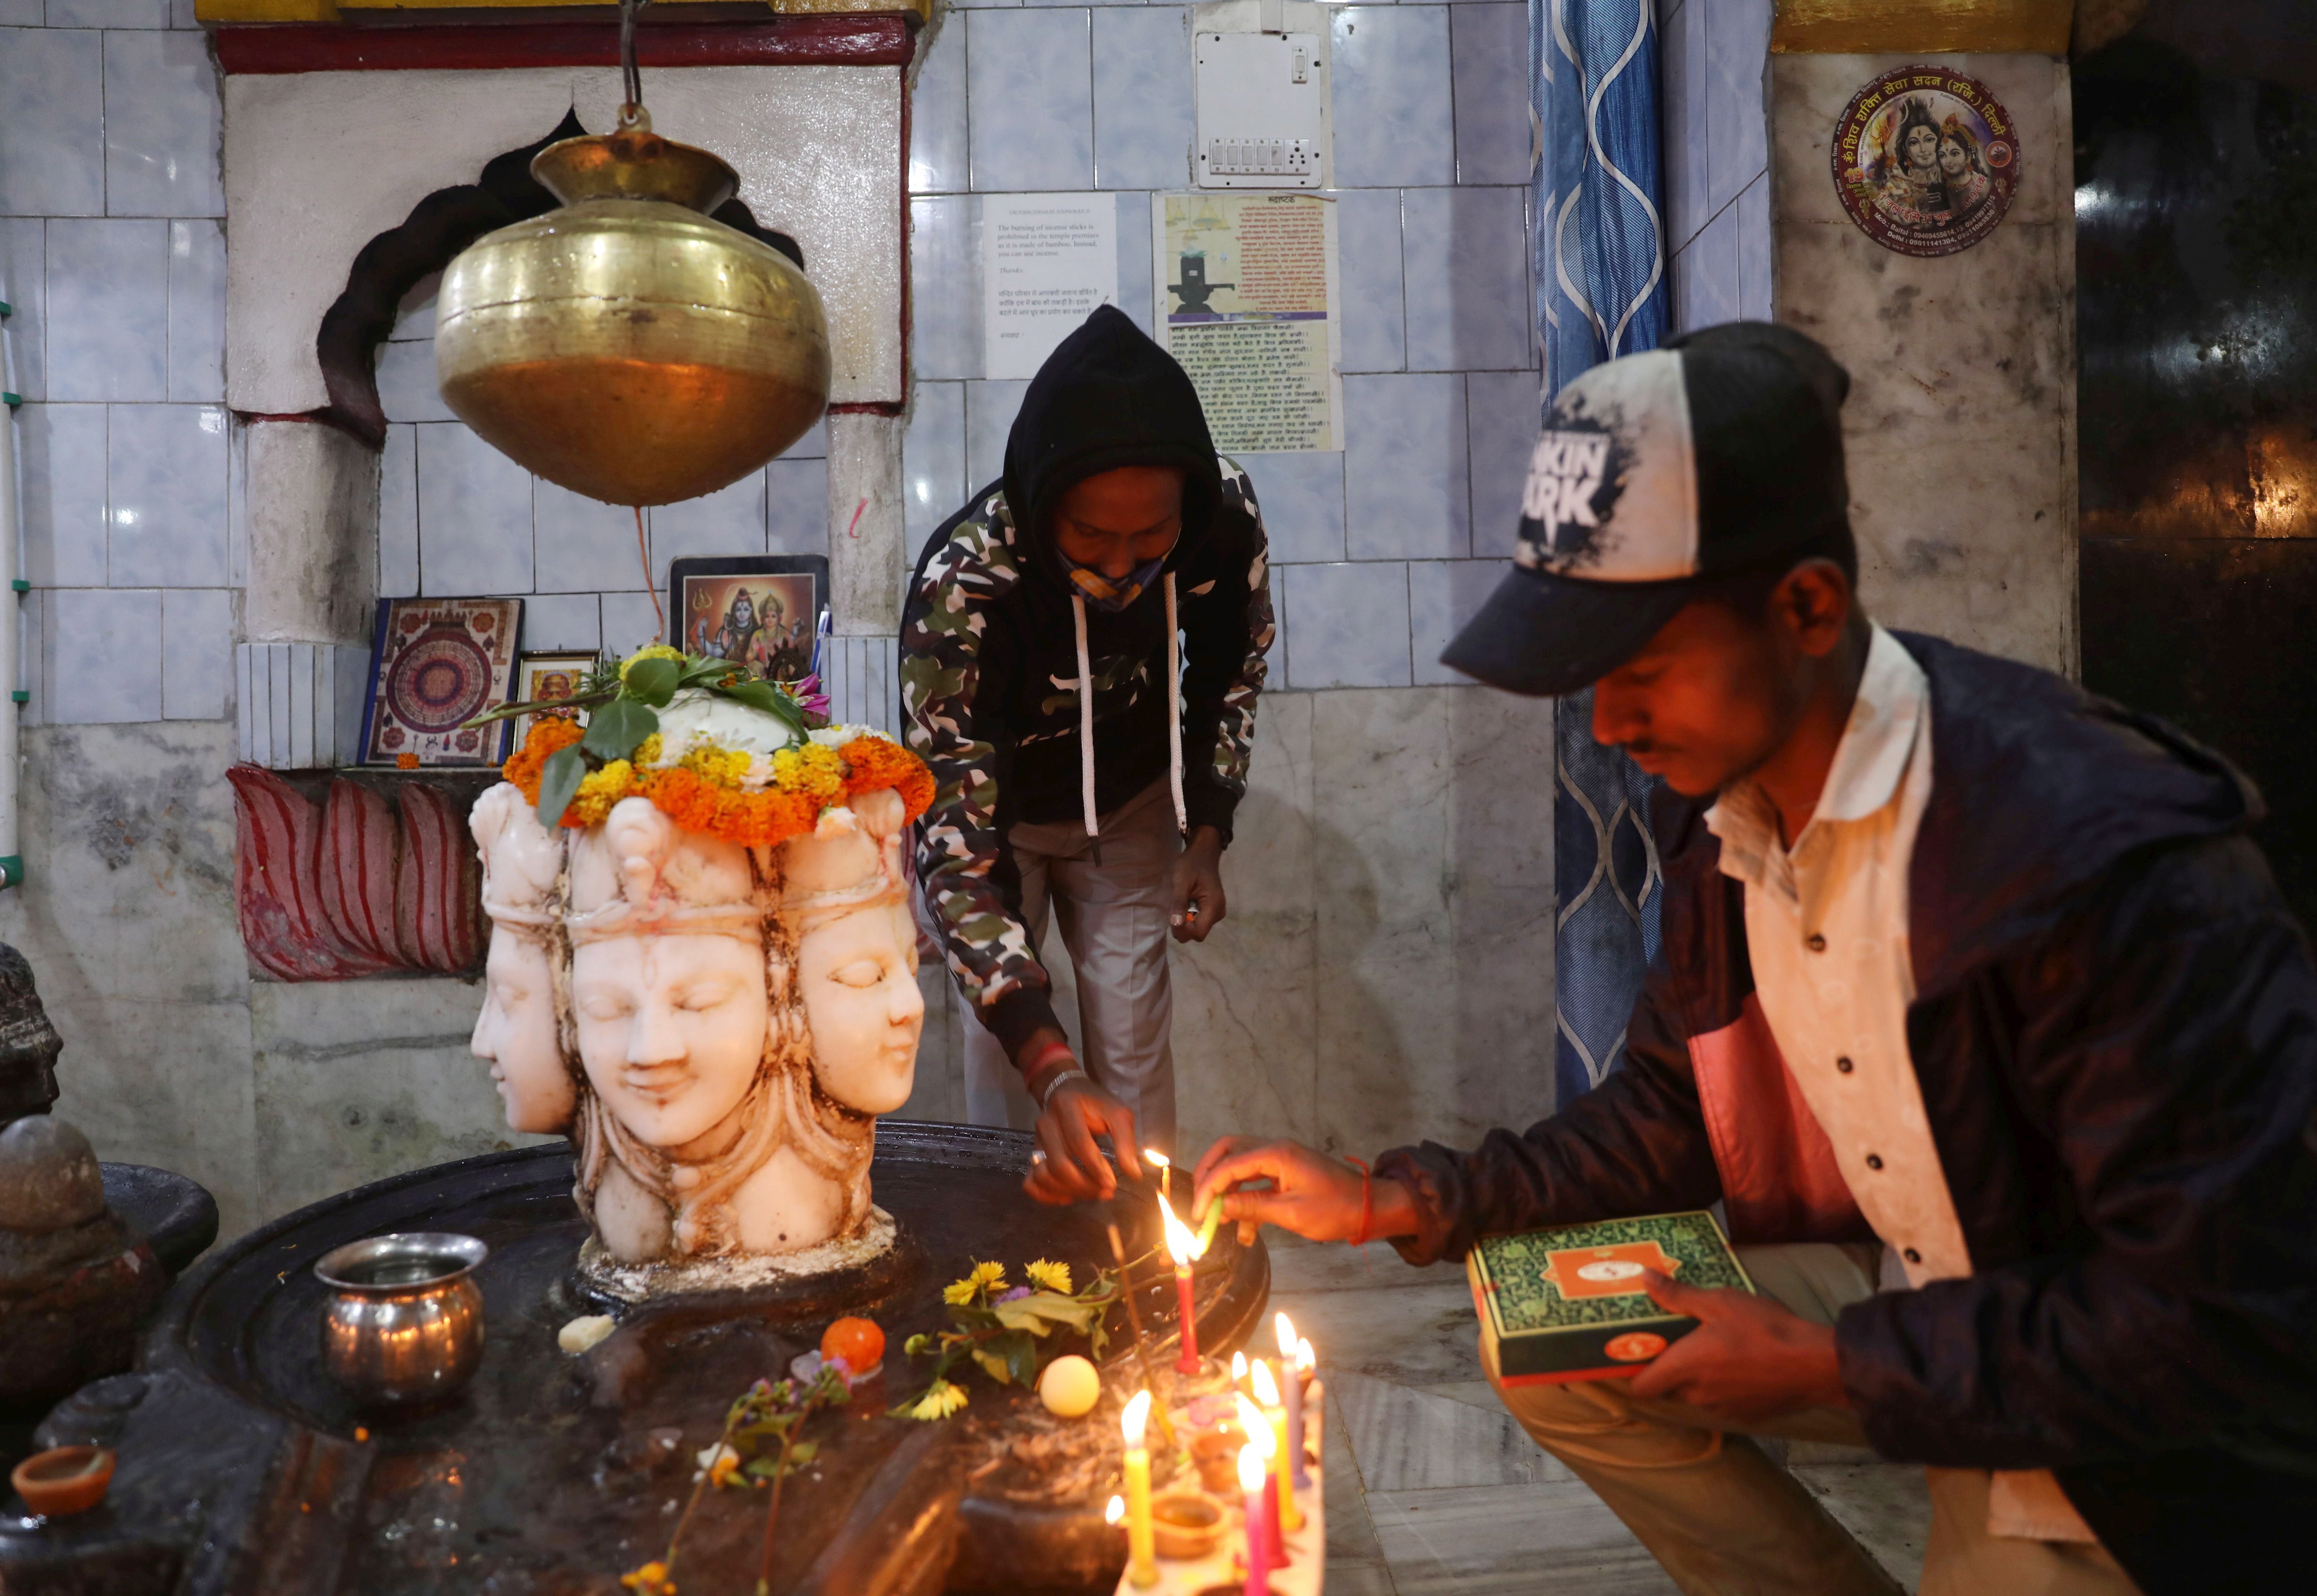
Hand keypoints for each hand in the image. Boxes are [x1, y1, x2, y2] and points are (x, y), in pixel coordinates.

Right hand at [1023, 1072, 1143, 1204]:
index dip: (1095, 1167)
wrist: (1069, 1092)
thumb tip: (1133, 1174)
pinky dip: (1046, 1195)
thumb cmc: (1096, 1105)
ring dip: (1068, 1191)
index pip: (1078, 1142)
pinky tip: (1067, 1197)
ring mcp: (1036, 1140)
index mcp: (1067, 1106)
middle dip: (1083, 1184)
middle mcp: (1046, 1123)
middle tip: (1105, 1192)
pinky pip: (1031, 1182)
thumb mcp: (1117, 1114)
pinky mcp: (1033, 1155)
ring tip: (1091, 1194)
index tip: (1111, 1183)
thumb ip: (1125, 1141)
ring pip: (1043, 1176)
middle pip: (1059, 1164)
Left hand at [1170, 827, 1226, 942]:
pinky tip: (1186, 903)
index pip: (1198, 932)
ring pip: (1198, 929)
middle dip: (1183, 927)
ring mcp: (1216, 913)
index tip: (1172, 917)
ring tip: (1181, 902)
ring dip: (1186, 921)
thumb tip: (1175, 925)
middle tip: (1175, 908)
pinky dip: (1190, 917)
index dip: (1183, 930)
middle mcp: (1218, 913)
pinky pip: (1199, 922)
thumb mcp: (1181, 881)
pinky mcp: (1212, 911)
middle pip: (1198, 933)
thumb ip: (1179, 903)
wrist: (1203, 853)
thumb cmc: (1191, 864)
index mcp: (1214, 906)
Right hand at [1191, 1137, 1416, 1243]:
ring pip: (1240, 1166)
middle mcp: (1275, 1149)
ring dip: (1228, 1192)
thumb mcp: (1291, 1213)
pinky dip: (1247, 1201)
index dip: (1208, 1189)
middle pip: (1228, 1151)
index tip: (1197, 1214)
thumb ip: (1253, 1207)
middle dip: (1210, 1176)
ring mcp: (1281, 1159)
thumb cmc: (1335, 1209)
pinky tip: (1246, 1231)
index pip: (1229, 1165)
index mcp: (1276, 1154)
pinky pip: (1257, 1181)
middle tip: (1200, 1202)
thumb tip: (1221, 1206)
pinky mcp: (1286, 1172)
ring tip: (1222, 1222)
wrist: (1369, 1207)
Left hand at [1625, 1270, 1848, 1424]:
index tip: (1641, 1351)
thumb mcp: (1719, 1302)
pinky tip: (1742, 1364)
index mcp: (1684, 1368)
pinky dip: (1725, 1387)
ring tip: (1718, 1347)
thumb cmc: (1763, 1329)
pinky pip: (1723, 1402)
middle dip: (1672, 1367)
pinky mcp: (1747, 1416)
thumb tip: (1644, 1278)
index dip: (1635, 1372)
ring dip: (1700, 1377)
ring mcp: (1723, 1409)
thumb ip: (1677, 1295)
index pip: (1641, 1388)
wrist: (1816, 1364)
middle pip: (1669, 1387)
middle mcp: (1697, 1395)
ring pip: (1697, 1394)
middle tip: (1685, 1338)